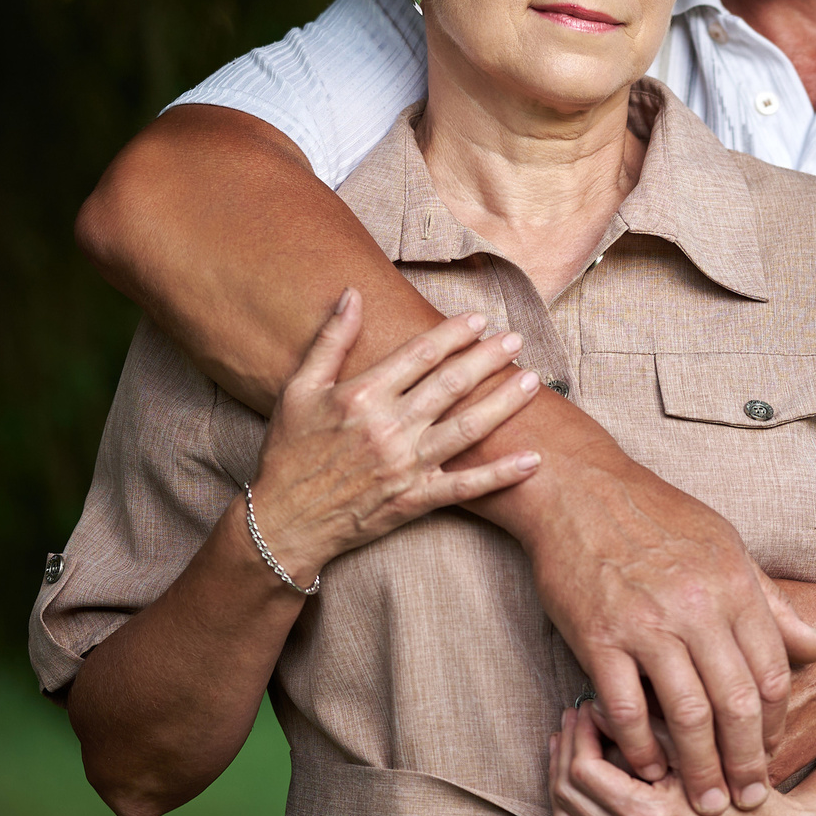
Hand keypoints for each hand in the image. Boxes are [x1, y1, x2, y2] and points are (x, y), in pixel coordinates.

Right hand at [247, 288, 544, 580]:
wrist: (283, 521)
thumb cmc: (289, 451)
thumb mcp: (299, 389)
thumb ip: (330, 340)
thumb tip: (352, 294)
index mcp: (361, 396)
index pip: (419, 354)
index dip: (453, 334)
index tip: (479, 320)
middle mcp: (388, 428)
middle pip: (450, 384)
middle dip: (487, 358)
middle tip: (516, 340)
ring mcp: (405, 466)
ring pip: (466, 428)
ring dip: (503, 403)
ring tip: (532, 381)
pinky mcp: (414, 500)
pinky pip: (465, 486)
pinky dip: (500, 474)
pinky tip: (532, 459)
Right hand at [500, 464, 815, 815]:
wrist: (581, 491)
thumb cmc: (658, 516)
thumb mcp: (727, 546)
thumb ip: (771, 601)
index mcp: (733, 586)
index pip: (770, 672)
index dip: (775, 723)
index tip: (774, 754)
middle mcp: (697, 609)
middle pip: (735, 702)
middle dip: (747, 760)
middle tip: (749, 799)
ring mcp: (646, 625)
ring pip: (686, 714)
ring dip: (699, 767)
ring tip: (704, 801)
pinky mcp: (598, 638)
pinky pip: (627, 708)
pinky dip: (640, 746)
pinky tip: (648, 769)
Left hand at [547, 703, 815, 815]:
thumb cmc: (742, 790)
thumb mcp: (701, 752)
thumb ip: (649, 729)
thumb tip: (599, 704)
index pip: (584, 769)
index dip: (579, 732)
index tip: (587, 705)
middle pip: (567, 794)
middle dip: (565, 750)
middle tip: (573, 719)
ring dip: (562, 780)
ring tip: (571, 746)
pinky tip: (577, 790)